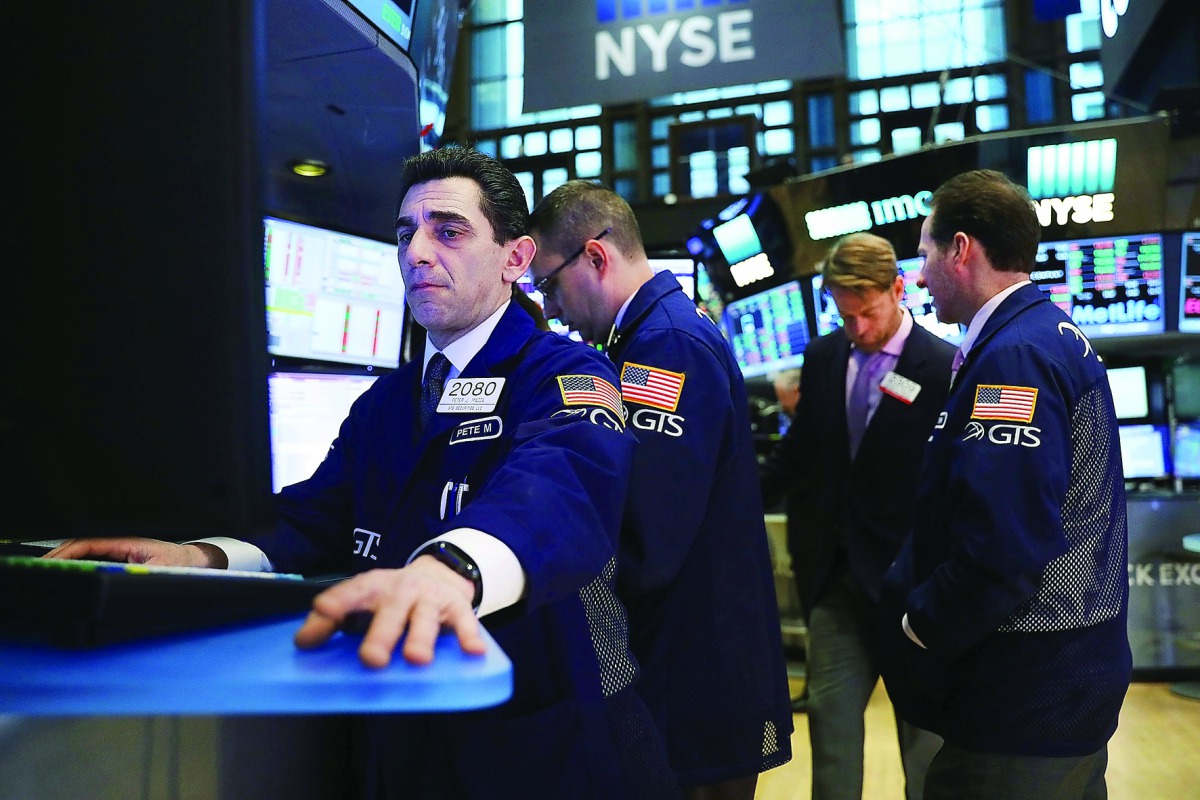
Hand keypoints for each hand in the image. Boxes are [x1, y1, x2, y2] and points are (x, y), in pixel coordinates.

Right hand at [43, 537, 221, 567]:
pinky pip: (95, 558)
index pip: (89, 543)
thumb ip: (138, 575)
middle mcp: (121, 543)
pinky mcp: (121, 557)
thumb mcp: (160, 572)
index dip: (67, 552)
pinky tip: (70, 575)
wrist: (195, 563)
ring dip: (69, 561)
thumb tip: (117, 579)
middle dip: (61, 557)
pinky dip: (80, 565)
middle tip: (43, 572)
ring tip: (50, 574)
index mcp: (127, 542)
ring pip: (87, 552)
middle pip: (83, 546)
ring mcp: (120, 549)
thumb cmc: (180, 566)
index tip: (52, 563)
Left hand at [294, 555, 486, 668]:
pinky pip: (464, 621)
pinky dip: (468, 636)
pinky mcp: (457, 607)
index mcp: (374, 586)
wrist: (439, 574)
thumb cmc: (391, 598)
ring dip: (420, 638)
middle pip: (391, 610)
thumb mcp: (362, 601)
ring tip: (416, 659)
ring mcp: (430, 598)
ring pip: (425, 618)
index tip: (324, 612)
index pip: (353, 591)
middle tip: (373, 659)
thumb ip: (331, 620)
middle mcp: (402, 589)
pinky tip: (472, 651)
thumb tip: (302, 643)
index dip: (338, 601)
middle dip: (382, 634)